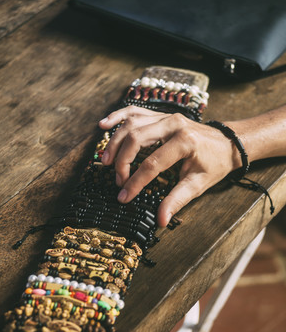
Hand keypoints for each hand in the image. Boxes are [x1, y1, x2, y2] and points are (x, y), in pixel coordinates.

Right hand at [99, 106, 241, 225]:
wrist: (227, 143)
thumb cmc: (214, 163)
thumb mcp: (199, 184)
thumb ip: (177, 200)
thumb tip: (161, 220)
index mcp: (185, 141)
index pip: (152, 163)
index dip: (135, 182)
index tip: (124, 196)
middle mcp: (174, 124)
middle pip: (136, 138)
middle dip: (122, 161)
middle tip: (118, 181)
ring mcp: (166, 116)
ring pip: (132, 123)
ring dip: (115, 142)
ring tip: (106, 161)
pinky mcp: (161, 115)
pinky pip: (135, 112)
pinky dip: (118, 116)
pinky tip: (104, 125)